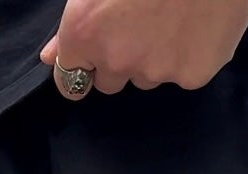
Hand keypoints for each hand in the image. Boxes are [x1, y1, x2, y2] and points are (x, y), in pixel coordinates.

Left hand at [40, 0, 247, 95]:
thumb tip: (51, 56)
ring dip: (154, 56)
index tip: (91, 62)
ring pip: (149, 76)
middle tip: (139, 23)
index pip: (69, 82)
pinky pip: (185, 74)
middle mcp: (116, 60)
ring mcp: (156, 72)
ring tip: (171, 17)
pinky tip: (197, 23)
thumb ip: (74, 25)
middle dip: (119, 60)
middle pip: (111, 82)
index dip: (82, 69)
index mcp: (84, 33)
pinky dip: (189, 56)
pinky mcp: (192, 76)